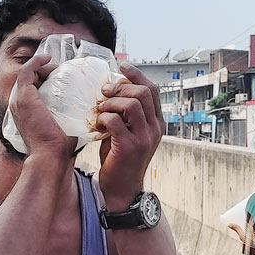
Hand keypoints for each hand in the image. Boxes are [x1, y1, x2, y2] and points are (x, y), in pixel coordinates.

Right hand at [8, 53, 73, 157]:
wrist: (49, 155)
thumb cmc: (58, 147)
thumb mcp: (63, 127)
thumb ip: (69, 117)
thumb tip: (87, 113)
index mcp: (25, 112)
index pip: (31, 87)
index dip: (44, 78)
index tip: (61, 76)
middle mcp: (18, 104)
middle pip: (29, 78)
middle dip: (44, 71)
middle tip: (60, 71)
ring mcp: (19, 100)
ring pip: (28, 73)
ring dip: (42, 66)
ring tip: (56, 67)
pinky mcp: (24, 97)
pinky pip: (26, 71)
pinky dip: (36, 61)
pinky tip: (48, 59)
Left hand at [96, 63, 162, 208]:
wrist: (121, 189)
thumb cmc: (120, 159)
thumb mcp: (127, 132)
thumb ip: (124, 114)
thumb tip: (110, 88)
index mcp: (156, 122)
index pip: (151, 89)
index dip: (136, 74)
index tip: (121, 66)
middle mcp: (155, 128)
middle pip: (142, 92)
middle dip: (120, 86)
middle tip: (104, 91)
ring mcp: (144, 137)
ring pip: (131, 104)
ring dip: (111, 102)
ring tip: (100, 110)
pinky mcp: (130, 147)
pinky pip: (116, 121)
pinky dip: (104, 118)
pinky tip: (98, 125)